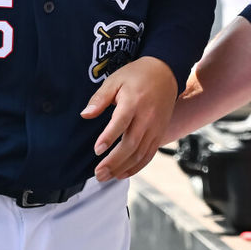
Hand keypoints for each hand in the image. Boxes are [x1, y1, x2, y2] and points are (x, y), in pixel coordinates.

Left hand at [81, 56, 178, 181]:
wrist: (165, 73)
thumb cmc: (137, 76)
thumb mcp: (115, 80)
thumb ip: (100, 98)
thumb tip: (85, 114)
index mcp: (134, 102)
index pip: (121, 122)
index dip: (109, 137)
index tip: (97, 150)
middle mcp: (147, 117)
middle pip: (131, 144)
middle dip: (114, 161)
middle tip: (98, 173)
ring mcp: (155, 127)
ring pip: (140, 153)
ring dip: (123, 168)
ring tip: (106, 177)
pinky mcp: (160, 133)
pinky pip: (149, 154)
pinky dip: (136, 167)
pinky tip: (123, 173)